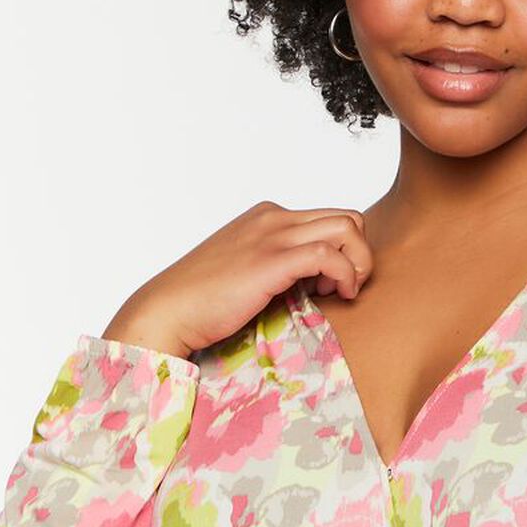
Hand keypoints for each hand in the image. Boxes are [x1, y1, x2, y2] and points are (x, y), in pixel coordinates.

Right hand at [101, 202, 372, 357]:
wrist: (168, 310)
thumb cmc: (203, 300)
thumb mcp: (246, 269)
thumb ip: (276, 263)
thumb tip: (310, 280)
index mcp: (267, 216)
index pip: (330, 218)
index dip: (342, 251)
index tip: (328, 283)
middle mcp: (273, 217)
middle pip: (347, 219)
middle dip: (358, 255)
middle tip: (340, 288)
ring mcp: (272, 235)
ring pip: (348, 228)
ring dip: (358, 263)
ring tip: (340, 292)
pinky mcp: (272, 260)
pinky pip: (330, 254)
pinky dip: (345, 274)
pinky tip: (335, 295)